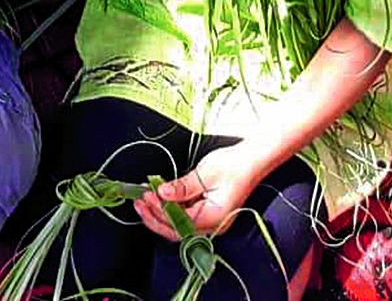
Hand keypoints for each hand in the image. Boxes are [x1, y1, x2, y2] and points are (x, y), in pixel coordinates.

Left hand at [134, 145, 260, 240]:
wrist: (253, 159)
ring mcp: (211, 220)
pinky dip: (170, 208)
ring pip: (179, 225)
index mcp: (214, 218)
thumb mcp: (205, 173)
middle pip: (177, 231)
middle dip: (155, 218)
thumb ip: (182, 187)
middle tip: (139, 203)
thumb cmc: (234, 165)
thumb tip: (162, 193)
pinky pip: (185, 216)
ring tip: (143, 200)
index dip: (160, 211)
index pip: (180, 223)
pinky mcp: (207, 212)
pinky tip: (158, 197)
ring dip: (160, 213)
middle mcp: (213, 225)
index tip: (146, 196)